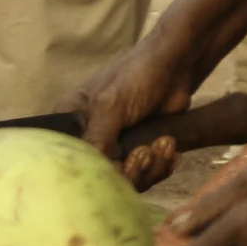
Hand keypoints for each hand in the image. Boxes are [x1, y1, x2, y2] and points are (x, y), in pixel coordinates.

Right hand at [61, 26, 201, 189]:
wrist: (177, 66)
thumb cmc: (136, 76)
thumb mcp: (110, 105)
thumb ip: (97, 138)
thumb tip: (91, 171)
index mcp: (70, 124)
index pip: (69, 161)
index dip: (90, 171)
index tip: (115, 165)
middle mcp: (90, 140)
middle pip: (100, 176)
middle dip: (128, 171)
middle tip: (145, 152)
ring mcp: (117, 148)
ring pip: (126, 179)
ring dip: (150, 168)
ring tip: (164, 144)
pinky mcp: (141, 152)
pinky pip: (148, 174)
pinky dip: (162, 167)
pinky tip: (171, 149)